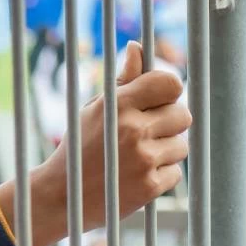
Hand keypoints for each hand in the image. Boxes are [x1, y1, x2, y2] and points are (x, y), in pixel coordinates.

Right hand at [0, 45, 189, 245]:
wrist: (63, 196)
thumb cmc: (81, 146)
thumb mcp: (96, 109)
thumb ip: (124, 81)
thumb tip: (138, 48)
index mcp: (120, 104)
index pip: (170, 84)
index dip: (170, 91)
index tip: (162, 99)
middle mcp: (134, 129)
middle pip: (183, 115)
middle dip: (171, 122)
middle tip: (150, 131)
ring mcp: (144, 160)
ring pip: (182, 146)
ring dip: (167, 150)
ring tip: (140, 155)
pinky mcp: (150, 187)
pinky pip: (176, 173)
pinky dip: (162, 175)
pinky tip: (138, 175)